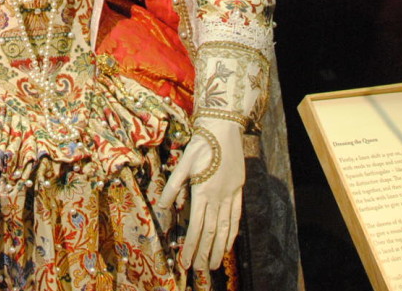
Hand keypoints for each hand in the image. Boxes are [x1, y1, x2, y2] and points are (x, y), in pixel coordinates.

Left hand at [157, 118, 244, 271]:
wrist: (224, 129)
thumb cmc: (201, 144)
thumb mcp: (183, 163)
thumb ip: (173, 187)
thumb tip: (163, 207)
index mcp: (202, 192)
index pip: (196, 227)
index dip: (191, 246)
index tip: (185, 262)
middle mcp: (218, 197)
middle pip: (211, 232)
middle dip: (204, 253)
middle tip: (200, 271)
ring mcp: (230, 195)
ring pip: (225, 228)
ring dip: (219, 248)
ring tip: (214, 265)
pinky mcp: (239, 190)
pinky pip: (236, 217)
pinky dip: (232, 232)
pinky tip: (229, 242)